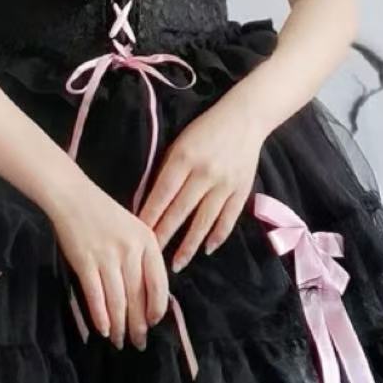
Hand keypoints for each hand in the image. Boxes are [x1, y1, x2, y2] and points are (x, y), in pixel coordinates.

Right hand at [47, 175, 168, 350]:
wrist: (72, 196)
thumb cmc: (104, 213)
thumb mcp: (134, 228)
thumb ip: (144, 257)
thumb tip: (149, 295)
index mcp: (147, 241)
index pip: (159, 284)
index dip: (156, 308)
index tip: (153, 323)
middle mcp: (130, 250)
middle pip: (138, 296)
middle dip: (138, 324)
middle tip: (138, 343)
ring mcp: (107, 256)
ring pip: (117, 300)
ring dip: (120, 325)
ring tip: (119, 340)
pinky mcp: (85, 261)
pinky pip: (96, 295)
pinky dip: (100, 315)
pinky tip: (103, 329)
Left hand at [137, 98, 267, 271]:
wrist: (245, 118)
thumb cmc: (204, 129)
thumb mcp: (179, 142)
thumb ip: (167, 170)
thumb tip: (149, 201)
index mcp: (184, 158)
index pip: (162, 194)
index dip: (149, 216)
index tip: (137, 235)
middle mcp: (204, 173)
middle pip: (180, 212)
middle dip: (163, 236)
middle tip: (150, 257)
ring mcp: (225, 184)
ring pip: (203, 221)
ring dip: (189, 245)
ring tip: (176, 264)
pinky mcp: (242, 190)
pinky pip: (228, 219)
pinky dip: (217, 236)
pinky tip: (207, 249)